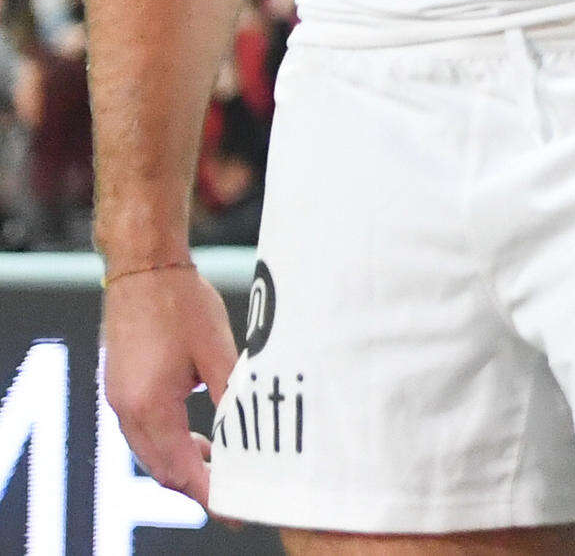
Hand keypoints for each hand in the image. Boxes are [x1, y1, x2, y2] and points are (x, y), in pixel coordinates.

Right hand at [102, 264, 236, 505]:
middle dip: (195, 485)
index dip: (208, 493)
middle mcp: (127, 410)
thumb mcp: (219, 351)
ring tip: (220, 465)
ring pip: (150, 451)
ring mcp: (119, 399)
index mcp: (150, 406)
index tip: (233, 511)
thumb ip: (232, 395)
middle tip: (230, 497)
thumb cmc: (183, 303)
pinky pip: (143, 431)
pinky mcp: (121, 387)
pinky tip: (199, 435)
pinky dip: (170, 443)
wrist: (144, 267)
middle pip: (161, 468)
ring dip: (183, 463)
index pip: (181, 468)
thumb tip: (250, 434)